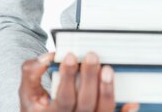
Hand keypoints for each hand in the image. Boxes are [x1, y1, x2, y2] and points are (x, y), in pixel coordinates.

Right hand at [19, 51, 139, 111]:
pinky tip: (132, 103)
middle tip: (92, 56)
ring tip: (107, 69)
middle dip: (89, 78)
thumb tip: (47, 58)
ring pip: (102, 111)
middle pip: (85, 103)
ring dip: (106, 90)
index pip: (63, 97)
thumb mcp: (28, 91)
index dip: (67, 77)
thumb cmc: (38, 104)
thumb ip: (32, 73)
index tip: (69, 56)